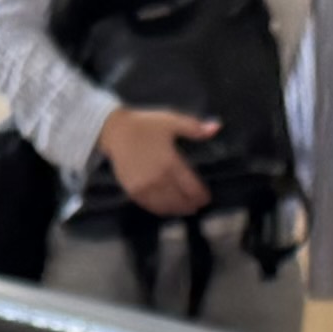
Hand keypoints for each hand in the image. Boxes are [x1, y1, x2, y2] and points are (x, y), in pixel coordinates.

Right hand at [97, 104, 218, 216]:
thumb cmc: (145, 125)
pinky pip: (151, 206)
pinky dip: (162, 210)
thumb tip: (217, 127)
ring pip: (167, 206)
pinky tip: (167, 208)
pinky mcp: (134, 191)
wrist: (116, 131)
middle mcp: (159, 178)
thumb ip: (194, 127)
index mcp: (171, 162)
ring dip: (178, 210)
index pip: (192, 187)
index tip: (206, 198)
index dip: (201, 196)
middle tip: (197, 205)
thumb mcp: (171, 121)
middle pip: (180, 200)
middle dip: (191, 204)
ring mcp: (145, 187)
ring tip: (185, 209)